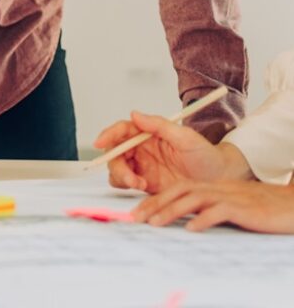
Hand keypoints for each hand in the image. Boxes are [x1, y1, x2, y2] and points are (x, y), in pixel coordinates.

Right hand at [93, 111, 250, 193]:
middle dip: (117, 164)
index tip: (100, 143)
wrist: (220, 181)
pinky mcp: (147, 184)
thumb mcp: (186, 137)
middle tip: (131, 177)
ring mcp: (143, 166)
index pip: (122, 130)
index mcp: (149, 133)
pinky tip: (145, 189)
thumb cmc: (206, 156)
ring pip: (118, 169)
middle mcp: (142, 149)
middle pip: (115, 152)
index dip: (108, 134)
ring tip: (140, 184)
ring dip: (122, 176)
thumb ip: (159, 125)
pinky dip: (129, 187)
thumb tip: (135, 114)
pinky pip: (127, 184)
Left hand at [133, 180, 293, 233]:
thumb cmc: (259, 207)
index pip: (177, 189)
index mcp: (210, 187)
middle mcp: (215, 188)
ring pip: (193, 199)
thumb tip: (186, 220)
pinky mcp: (241, 207)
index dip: (156, 198)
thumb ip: (208, 206)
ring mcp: (228, 196)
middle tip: (136, 217)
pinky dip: (203, 218)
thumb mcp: (229, 202)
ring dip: (171, 210)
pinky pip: (219, 211)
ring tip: (154, 222)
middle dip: (155, 203)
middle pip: (179, 191)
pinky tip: (190, 228)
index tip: (138, 212)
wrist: (288, 204)